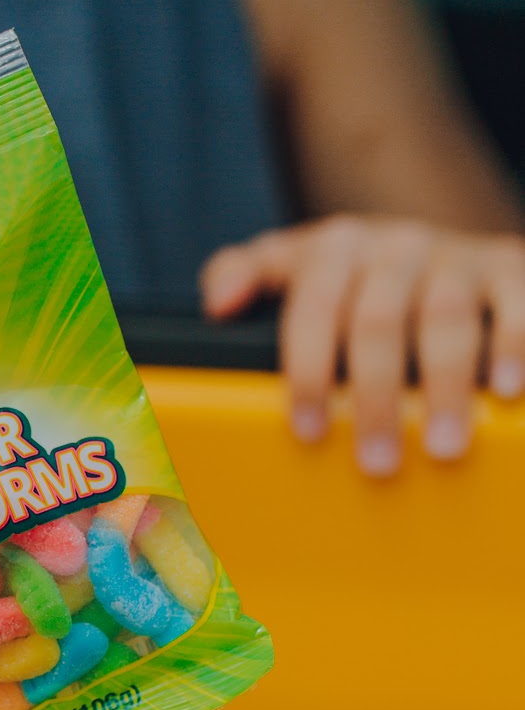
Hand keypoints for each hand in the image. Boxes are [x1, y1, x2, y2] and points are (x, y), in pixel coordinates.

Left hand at [201, 217, 524, 474]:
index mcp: (335, 248)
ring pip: (446, 318)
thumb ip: (246, 274)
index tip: (308, 431)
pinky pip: (516, 303)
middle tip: (376, 463)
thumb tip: (216, 305)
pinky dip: (514, 345)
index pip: (313, 306)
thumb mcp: (293, 265)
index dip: (307, 370)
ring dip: (444, 387)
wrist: (434, 247)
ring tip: (440, 448)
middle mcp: (395, 246)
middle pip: (378, 322)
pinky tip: (505, 392)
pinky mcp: (508, 267)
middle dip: (375, 397)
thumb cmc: (350, 280)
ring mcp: (455, 257)